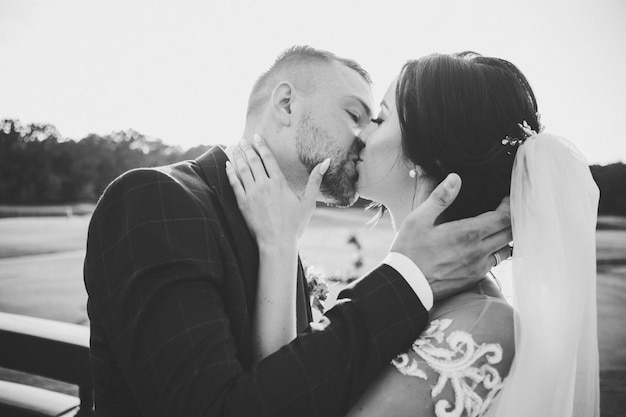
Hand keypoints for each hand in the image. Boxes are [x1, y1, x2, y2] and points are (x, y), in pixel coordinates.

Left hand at [225, 134, 329, 246]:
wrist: (277, 243)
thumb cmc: (295, 224)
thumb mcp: (309, 202)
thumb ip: (315, 180)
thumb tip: (326, 161)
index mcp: (279, 183)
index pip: (268, 158)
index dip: (261, 146)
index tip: (256, 137)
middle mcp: (264, 185)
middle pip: (253, 161)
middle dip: (247, 149)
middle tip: (242, 140)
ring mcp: (252, 194)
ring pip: (242, 170)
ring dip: (237, 157)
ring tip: (233, 148)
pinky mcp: (242, 203)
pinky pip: (234, 183)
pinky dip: (230, 173)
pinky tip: (228, 165)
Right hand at [390, 174, 511, 301]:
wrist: (406, 285)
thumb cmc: (410, 250)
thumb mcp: (419, 219)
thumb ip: (440, 198)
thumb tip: (454, 178)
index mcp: (468, 233)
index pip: (504, 217)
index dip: (510, 205)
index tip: (506, 198)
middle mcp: (478, 251)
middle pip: (510, 233)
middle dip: (512, 219)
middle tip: (504, 210)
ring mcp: (478, 267)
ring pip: (505, 250)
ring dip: (505, 237)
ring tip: (496, 228)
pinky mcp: (473, 278)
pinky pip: (493, 263)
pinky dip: (494, 252)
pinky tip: (483, 247)